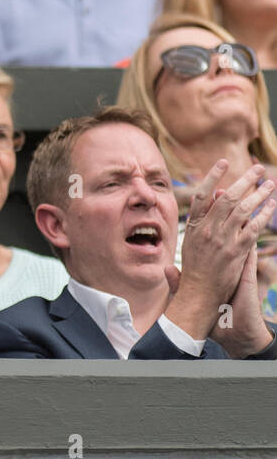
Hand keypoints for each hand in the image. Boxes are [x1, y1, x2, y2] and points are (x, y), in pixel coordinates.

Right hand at [171, 161, 276, 336]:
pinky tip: (271, 205)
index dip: (213, 176)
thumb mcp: (190, 244)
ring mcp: (223, 239)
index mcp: (193, 227)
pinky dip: (264, 214)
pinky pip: (254, 226)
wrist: (199, 295)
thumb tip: (211, 199)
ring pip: (242, 209)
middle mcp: (207, 230)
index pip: (202, 195)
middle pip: (227, 197)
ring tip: (270, 184)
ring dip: (258, 194)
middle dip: (244, 180)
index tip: (224, 163)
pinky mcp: (237, 250)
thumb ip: (201, 222)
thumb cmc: (194, 272)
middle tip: (257, 169)